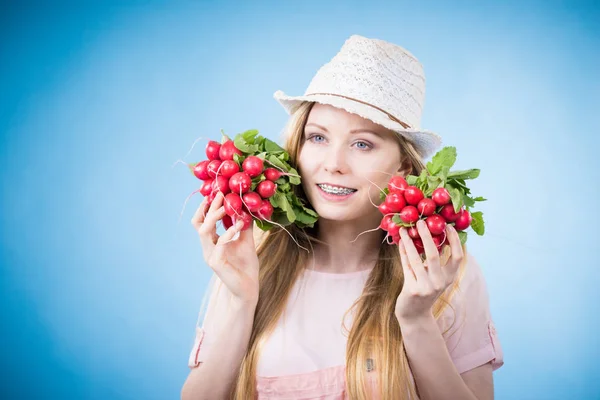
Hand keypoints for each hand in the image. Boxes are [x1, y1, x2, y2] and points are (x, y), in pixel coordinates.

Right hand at [191, 192, 259, 306]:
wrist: (248, 289)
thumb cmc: (246, 266)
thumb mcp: (246, 241)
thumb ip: (243, 226)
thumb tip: (247, 208)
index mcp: (211, 243)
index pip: (202, 221)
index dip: (206, 207)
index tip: (217, 192)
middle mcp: (207, 248)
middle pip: (199, 223)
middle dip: (209, 207)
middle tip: (221, 193)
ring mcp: (210, 256)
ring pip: (204, 231)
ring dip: (215, 216)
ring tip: (228, 206)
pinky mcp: (216, 264)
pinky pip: (220, 244)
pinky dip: (229, 232)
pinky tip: (240, 224)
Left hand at [395, 220, 463, 322]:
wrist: (414, 315)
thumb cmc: (425, 291)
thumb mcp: (435, 278)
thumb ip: (435, 262)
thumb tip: (432, 235)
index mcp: (449, 278)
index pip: (458, 257)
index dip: (455, 241)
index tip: (448, 227)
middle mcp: (440, 283)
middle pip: (435, 254)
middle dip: (427, 236)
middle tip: (421, 222)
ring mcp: (426, 287)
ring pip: (416, 259)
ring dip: (409, 242)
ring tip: (405, 230)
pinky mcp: (413, 290)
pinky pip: (406, 267)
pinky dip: (403, 253)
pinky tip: (400, 242)